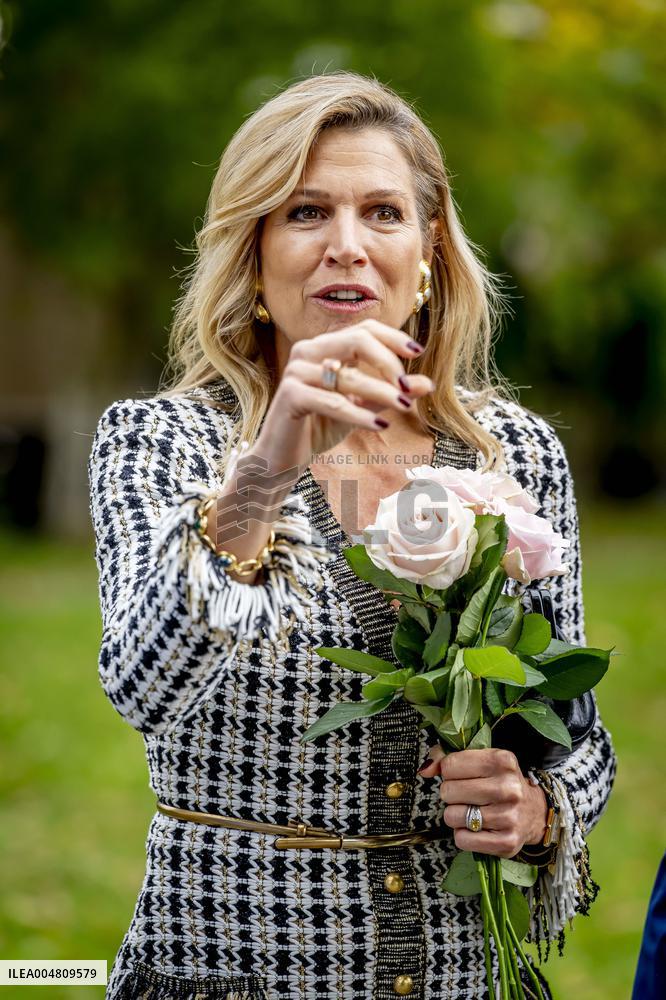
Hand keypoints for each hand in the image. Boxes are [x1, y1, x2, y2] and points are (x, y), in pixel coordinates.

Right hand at [253, 319, 434, 475]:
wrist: (284, 456)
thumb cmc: (321, 426)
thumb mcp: (363, 408)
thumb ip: (390, 393)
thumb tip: (428, 384)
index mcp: (325, 347)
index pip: (364, 329)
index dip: (392, 337)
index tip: (418, 352)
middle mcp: (308, 350)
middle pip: (357, 340)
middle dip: (388, 362)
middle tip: (406, 387)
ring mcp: (296, 371)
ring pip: (349, 376)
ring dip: (381, 392)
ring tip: (404, 406)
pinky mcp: (290, 395)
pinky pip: (333, 402)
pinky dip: (360, 415)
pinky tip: (381, 426)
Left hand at [418, 746, 548, 857]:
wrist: (535, 812)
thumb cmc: (500, 782)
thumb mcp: (481, 761)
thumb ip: (449, 758)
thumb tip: (425, 770)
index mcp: (502, 760)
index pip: (450, 765)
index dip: (449, 772)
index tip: (461, 776)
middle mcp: (508, 788)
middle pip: (448, 791)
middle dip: (451, 794)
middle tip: (467, 796)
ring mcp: (508, 816)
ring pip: (452, 816)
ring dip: (456, 816)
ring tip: (471, 811)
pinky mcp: (506, 842)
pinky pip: (462, 840)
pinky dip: (463, 835)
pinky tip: (476, 828)